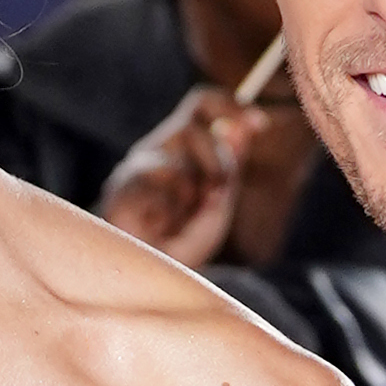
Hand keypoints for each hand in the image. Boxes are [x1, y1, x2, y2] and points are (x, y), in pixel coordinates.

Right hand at [101, 88, 258, 269]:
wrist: (144, 280)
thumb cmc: (178, 246)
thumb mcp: (215, 206)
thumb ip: (229, 169)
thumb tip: (244, 130)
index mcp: (179, 148)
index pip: (202, 106)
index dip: (231, 105)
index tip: (261, 124)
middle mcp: (158, 148)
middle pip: (193, 116)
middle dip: (217, 155)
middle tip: (219, 190)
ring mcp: (139, 163)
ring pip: (180, 147)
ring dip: (195, 186)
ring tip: (181, 219)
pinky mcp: (123, 182)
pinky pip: (161, 177)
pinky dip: (171, 206)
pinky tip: (158, 225)